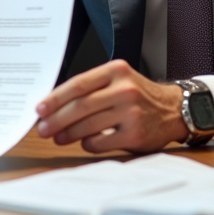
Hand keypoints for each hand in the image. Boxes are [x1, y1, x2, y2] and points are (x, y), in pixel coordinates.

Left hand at [35, 59, 188, 152]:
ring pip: (88, 125)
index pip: (78, 84)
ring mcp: (131, 112)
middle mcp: (125, 89)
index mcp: (116, 71)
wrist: (174, 109)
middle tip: (42, 128)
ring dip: (68, 133)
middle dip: (56, 119)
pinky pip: (101, 142)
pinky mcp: (135, 134)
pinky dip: (88, 144)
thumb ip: (92, 88)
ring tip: (57, 137)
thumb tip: (54, 105)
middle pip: (80, 106)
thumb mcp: (118, 80)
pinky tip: (84, 142)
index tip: (39, 109)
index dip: (55, 98)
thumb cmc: (139, 96)